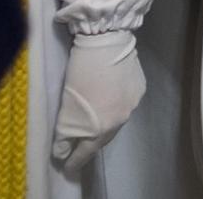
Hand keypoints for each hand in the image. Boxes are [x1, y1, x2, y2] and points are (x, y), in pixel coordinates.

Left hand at [51, 29, 145, 172]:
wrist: (108, 35)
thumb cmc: (82, 66)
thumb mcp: (68, 100)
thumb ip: (66, 128)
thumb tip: (62, 148)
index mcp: (103, 124)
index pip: (87, 151)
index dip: (75, 161)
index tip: (66, 168)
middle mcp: (122, 118)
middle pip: (103, 137)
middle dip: (89, 143)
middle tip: (77, 147)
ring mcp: (133, 103)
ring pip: (116, 119)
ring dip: (102, 122)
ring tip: (92, 121)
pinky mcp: (139, 87)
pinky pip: (124, 103)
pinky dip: (113, 105)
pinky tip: (107, 97)